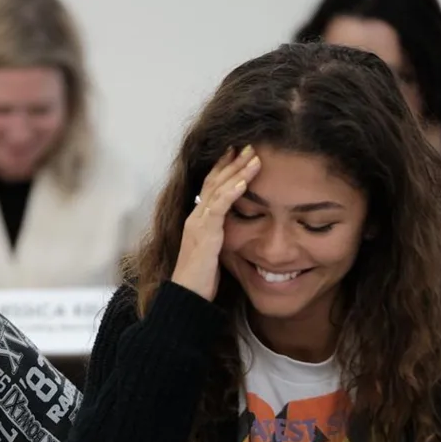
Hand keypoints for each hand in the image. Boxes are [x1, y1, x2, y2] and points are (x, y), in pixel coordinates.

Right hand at [171, 145, 260, 300]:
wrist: (187, 297)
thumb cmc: (200, 280)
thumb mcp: (214, 253)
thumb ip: (221, 238)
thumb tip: (237, 233)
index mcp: (198, 221)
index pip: (210, 187)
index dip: (223, 168)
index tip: (238, 153)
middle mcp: (195, 217)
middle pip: (214, 181)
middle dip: (231, 161)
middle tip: (249, 145)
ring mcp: (198, 223)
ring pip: (218, 189)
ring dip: (236, 170)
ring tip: (253, 156)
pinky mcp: (205, 233)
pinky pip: (220, 206)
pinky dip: (232, 191)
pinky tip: (245, 180)